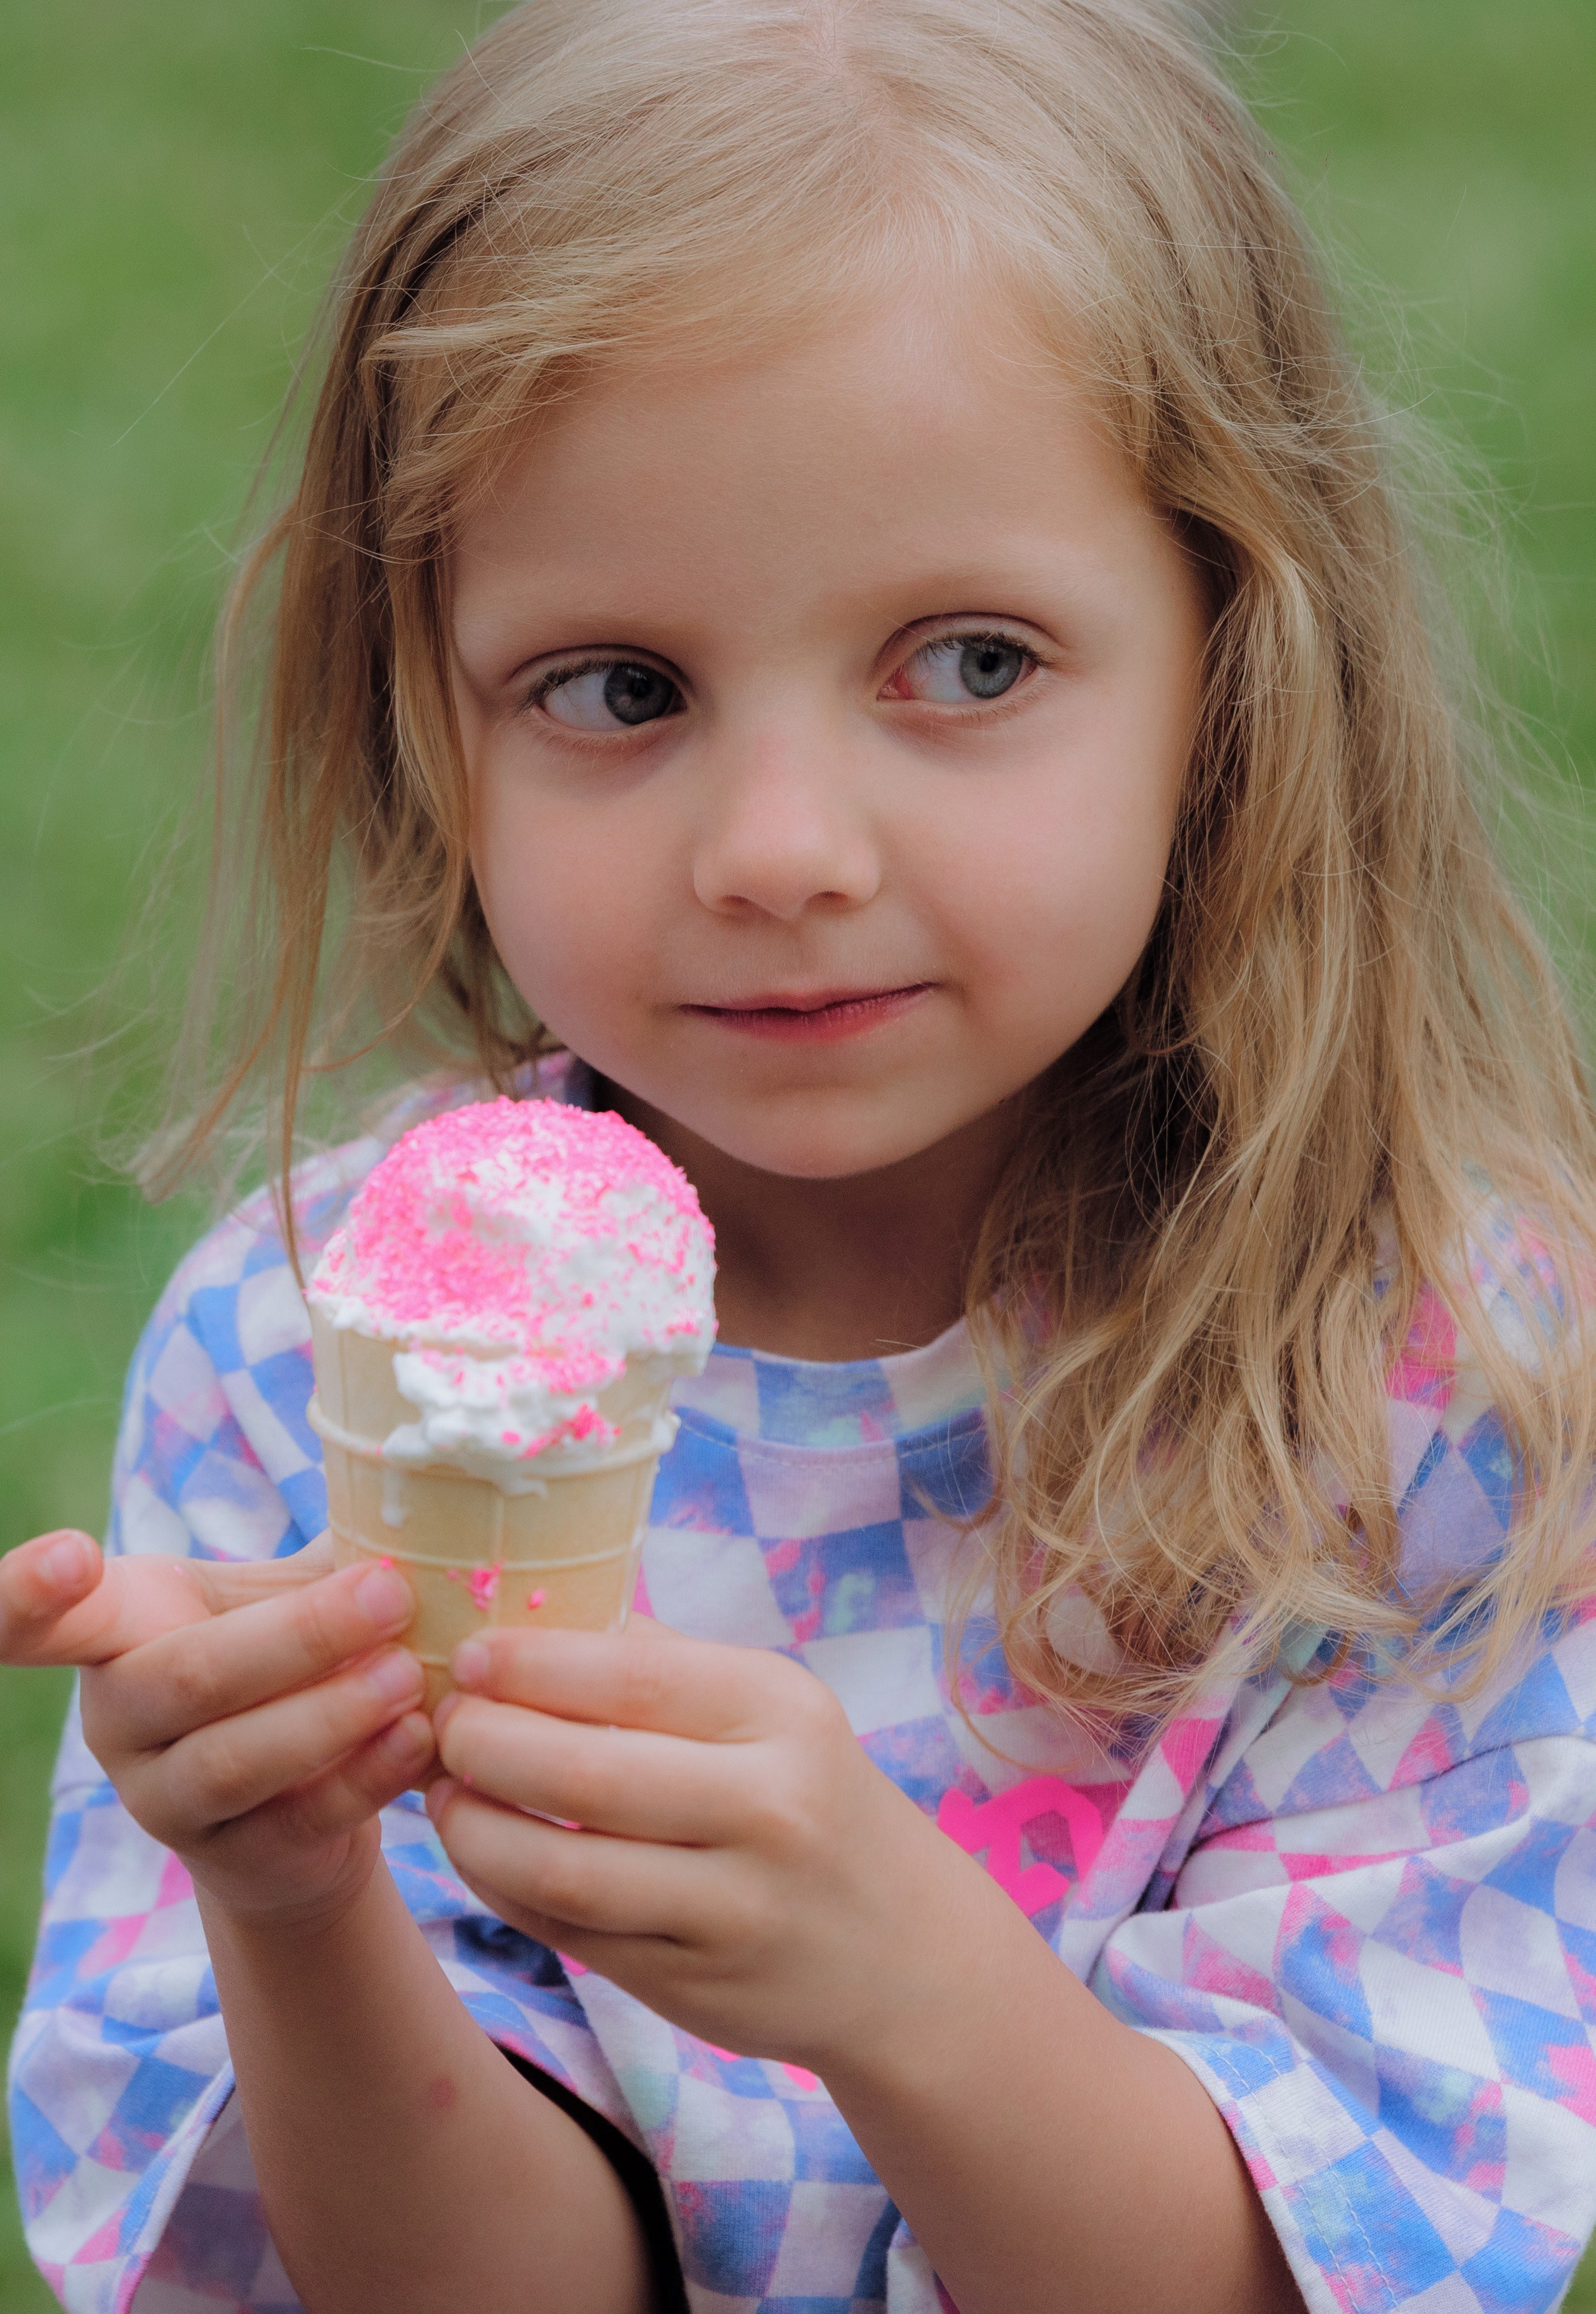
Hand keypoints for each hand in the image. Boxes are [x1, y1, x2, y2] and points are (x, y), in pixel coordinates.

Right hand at [1, 1528, 435, 1928]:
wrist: (305, 1812)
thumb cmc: (295, 1664)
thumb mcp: (291, 1588)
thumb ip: (330, 1540)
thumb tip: (422, 1465)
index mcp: (120, 1629)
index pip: (40, 1619)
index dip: (30, 1592)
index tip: (70, 1556)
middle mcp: (121, 1718)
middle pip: (185, 1677)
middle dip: (298, 1635)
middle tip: (390, 1592)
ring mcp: (164, 1799)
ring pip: (230, 1761)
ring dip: (330, 1714)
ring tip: (407, 1673)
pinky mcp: (232, 1858)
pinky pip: (294, 1819)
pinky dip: (364, 1776)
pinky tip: (417, 1737)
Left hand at [425, 1619, 1008, 2073]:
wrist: (906, 1957)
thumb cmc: (810, 1799)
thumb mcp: (773, 1712)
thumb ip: (663, 1665)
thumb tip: (531, 1619)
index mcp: (782, 1715)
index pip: (630, 1676)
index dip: (530, 1664)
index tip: (470, 1656)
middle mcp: (768, 1809)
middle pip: (582, 1773)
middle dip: (484, 1744)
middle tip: (442, 1726)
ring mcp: (733, 1909)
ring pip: (563, 1869)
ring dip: (476, 1830)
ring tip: (444, 1794)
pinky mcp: (696, 1986)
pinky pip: (571, 1933)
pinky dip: (507, 1890)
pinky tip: (484, 1854)